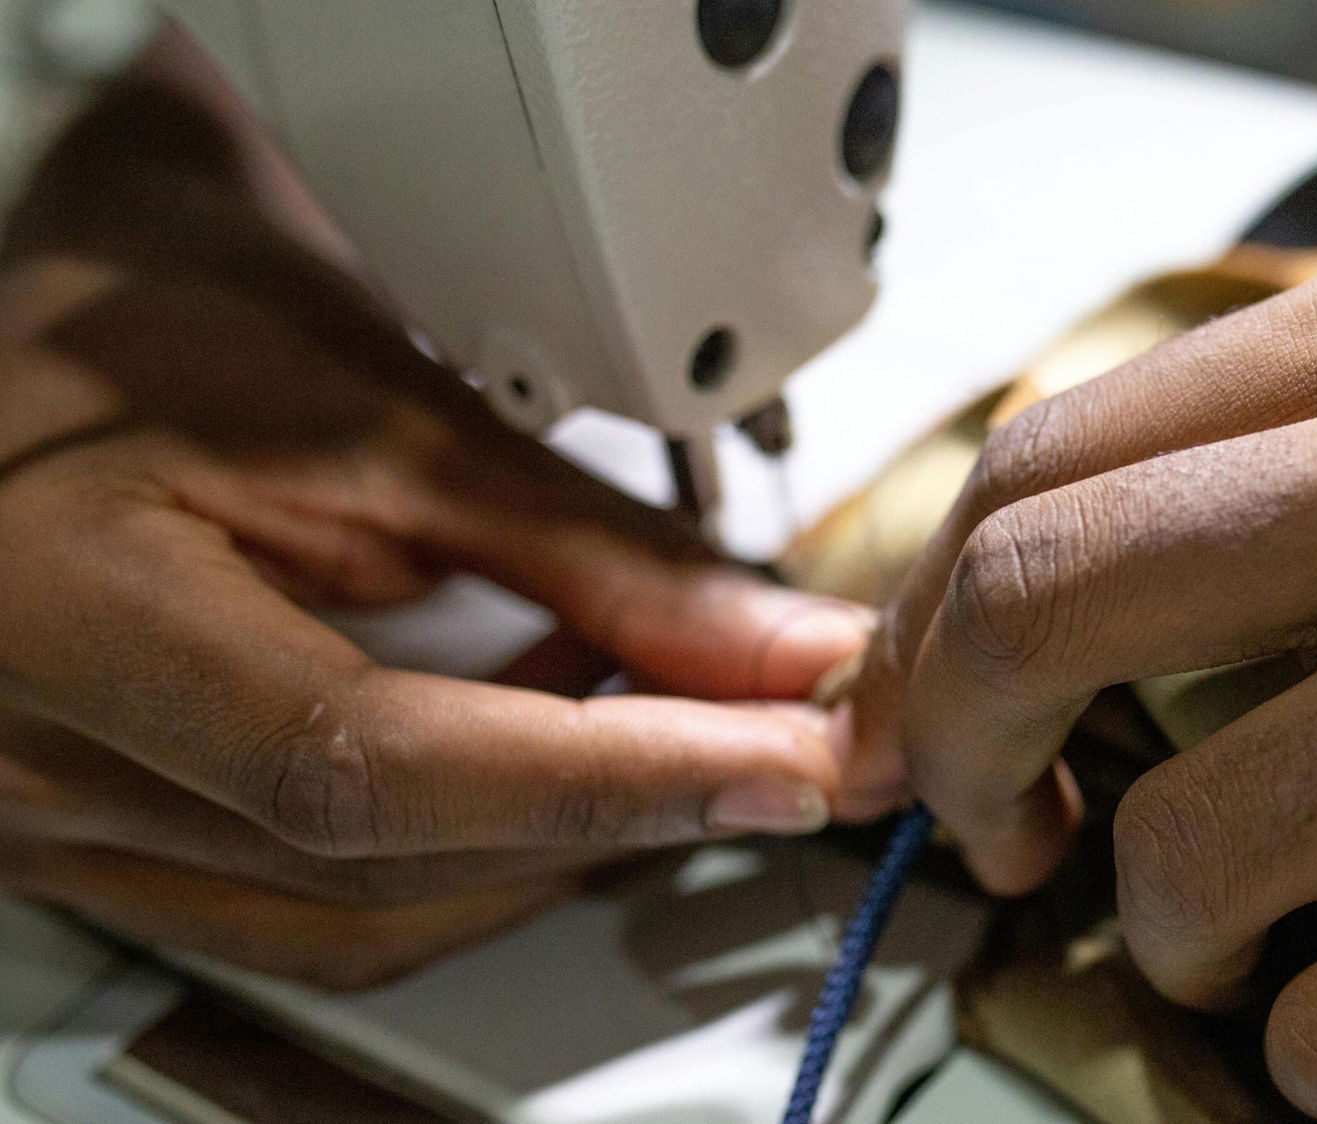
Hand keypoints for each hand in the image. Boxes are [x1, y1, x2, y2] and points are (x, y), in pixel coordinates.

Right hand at [0, 81, 866, 989]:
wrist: (40, 315)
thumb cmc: (150, 302)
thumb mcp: (375, 402)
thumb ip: (580, 546)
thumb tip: (766, 649)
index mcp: (63, 610)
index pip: (363, 762)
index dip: (596, 776)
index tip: (774, 763)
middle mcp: (37, 756)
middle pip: (385, 864)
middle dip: (616, 812)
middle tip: (772, 738)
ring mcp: (62, 814)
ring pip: (365, 911)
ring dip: (550, 834)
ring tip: (668, 715)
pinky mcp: (115, 824)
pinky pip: (316, 897)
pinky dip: (468, 838)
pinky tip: (545, 743)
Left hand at [853, 226, 1316, 1120]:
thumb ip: (1201, 494)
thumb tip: (925, 658)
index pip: (1036, 466)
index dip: (918, 620)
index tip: (903, 714)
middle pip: (1047, 604)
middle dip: (957, 746)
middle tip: (985, 821)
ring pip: (1190, 847)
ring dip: (1170, 926)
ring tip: (1237, 915)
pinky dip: (1314, 1049)